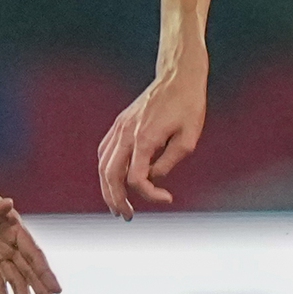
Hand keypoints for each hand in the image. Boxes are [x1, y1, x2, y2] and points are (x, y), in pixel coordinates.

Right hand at [96, 60, 208, 218]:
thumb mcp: (189, 138)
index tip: (168, 197)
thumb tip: (154, 177)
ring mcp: (120, 127)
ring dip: (107, 187)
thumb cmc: (188, 106)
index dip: (150, 194)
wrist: (178, 76)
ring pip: (103, 164)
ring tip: (117, 205)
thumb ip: (169, 161)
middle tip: (126, 216)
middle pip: (110, 175)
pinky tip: (113, 180)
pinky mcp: (120, 123)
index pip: (137, 178)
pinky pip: (105, 151)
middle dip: (116, 199)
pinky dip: (106, 170)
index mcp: (145, 138)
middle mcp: (127, 133)